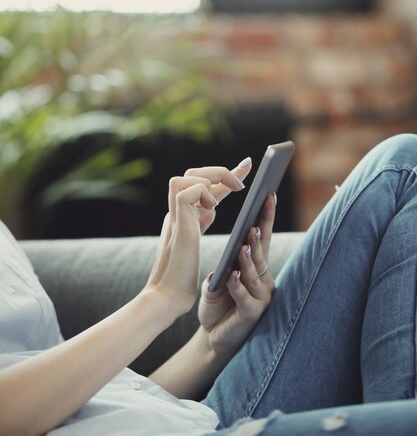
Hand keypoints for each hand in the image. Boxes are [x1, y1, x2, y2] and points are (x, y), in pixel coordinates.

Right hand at [144, 159, 252, 317]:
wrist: (168, 295)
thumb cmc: (181, 276)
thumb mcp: (196, 243)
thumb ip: (200, 224)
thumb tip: (211, 210)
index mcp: (183, 214)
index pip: (204, 186)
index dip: (224, 175)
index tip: (246, 165)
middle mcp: (177, 211)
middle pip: (192, 174)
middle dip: (220, 171)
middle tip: (244, 178)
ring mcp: (175, 215)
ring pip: (186, 176)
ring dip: (211, 178)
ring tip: (230, 195)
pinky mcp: (176, 221)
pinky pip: (186, 190)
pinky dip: (203, 193)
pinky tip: (214, 208)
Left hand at [198, 194, 275, 357]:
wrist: (213, 337)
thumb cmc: (218, 305)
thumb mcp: (219, 279)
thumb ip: (226, 266)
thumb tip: (233, 252)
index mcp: (255, 267)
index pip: (262, 237)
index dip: (265, 217)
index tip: (268, 196)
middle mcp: (263, 279)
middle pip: (262, 253)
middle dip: (259, 237)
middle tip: (254, 222)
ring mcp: (260, 297)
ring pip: (255, 274)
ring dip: (249, 260)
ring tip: (244, 247)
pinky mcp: (252, 314)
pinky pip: (245, 297)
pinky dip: (238, 287)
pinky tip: (232, 277)